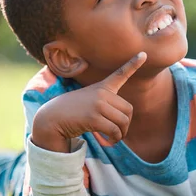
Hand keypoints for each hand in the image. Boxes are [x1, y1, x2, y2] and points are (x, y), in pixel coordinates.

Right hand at [31, 52, 146, 152]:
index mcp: (102, 87)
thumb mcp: (89, 101)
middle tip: (120, 132)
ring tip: (115, 138)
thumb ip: (106, 105)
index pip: (120, 73)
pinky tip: (109, 141)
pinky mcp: (93, 118)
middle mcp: (101, 94)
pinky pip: (114, 130)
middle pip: (128, 110)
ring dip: (121, 134)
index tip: (144, 54)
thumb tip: (124, 123)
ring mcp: (97, 105)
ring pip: (123, 121)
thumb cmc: (72, 111)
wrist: (52, 118)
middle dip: (126, 124)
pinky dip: (115, 138)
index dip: (133, 64)